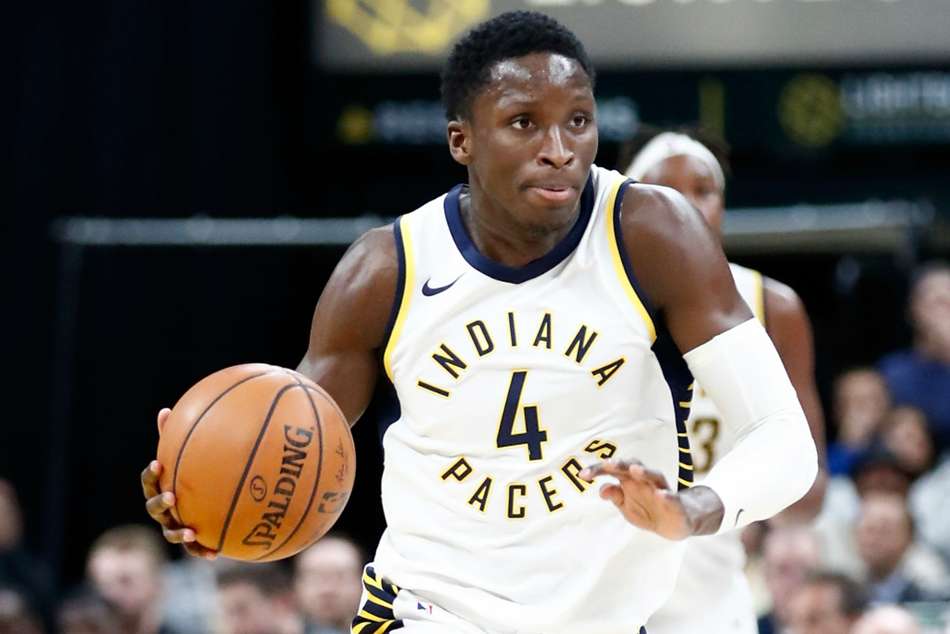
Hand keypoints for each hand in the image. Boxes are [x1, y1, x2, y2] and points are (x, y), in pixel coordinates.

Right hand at [141, 408, 216, 559]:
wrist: (203, 504)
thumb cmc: (191, 475)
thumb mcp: (184, 456)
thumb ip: (176, 438)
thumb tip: (166, 410)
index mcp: (160, 487)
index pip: (149, 480)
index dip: (151, 474)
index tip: (158, 464)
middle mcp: (163, 509)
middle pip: (154, 508)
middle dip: (161, 504)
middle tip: (172, 497)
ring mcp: (174, 526)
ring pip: (170, 533)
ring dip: (178, 533)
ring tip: (191, 531)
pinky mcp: (190, 540)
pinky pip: (194, 548)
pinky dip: (203, 551)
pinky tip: (217, 553)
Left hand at [580, 458, 690, 539]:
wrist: (674, 524)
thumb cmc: (647, 510)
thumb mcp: (627, 507)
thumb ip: (615, 497)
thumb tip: (602, 489)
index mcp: (630, 481)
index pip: (612, 470)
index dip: (597, 471)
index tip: (582, 475)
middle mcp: (645, 480)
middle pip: (632, 466)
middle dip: (620, 464)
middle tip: (607, 463)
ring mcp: (661, 489)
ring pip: (653, 475)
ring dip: (644, 472)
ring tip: (634, 470)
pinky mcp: (675, 503)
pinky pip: (672, 497)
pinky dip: (667, 495)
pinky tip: (661, 495)